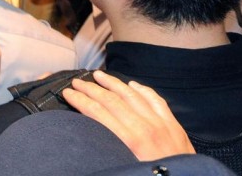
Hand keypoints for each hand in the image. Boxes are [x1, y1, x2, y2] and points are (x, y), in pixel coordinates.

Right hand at [62, 70, 194, 160]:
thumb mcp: (123, 168)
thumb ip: (108, 148)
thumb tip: (88, 134)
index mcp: (128, 142)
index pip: (97, 112)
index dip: (79, 100)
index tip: (68, 93)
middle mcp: (144, 128)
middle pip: (111, 100)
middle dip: (91, 88)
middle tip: (77, 82)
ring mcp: (161, 124)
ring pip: (132, 95)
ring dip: (113, 83)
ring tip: (99, 75)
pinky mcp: (173, 126)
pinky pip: (156, 100)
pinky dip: (143, 90)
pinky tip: (133, 84)